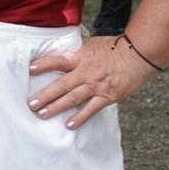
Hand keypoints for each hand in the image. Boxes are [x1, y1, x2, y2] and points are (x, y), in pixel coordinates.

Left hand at [26, 35, 157, 127]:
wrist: (138, 56)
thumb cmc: (114, 48)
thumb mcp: (91, 45)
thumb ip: (76, 51)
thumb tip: (60, 52)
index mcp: (80, 57)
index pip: (58, 60)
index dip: (43, 64)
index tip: (29, 69)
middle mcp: (85, 72)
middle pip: (62, 84)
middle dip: (45, 95)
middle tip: (31, 104)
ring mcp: (96, 86)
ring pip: (73, 98)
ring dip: (57, 107)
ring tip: (42, 114)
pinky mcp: (107, 97)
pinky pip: (91, 109)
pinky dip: (80, 117)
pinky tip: (69, 125)